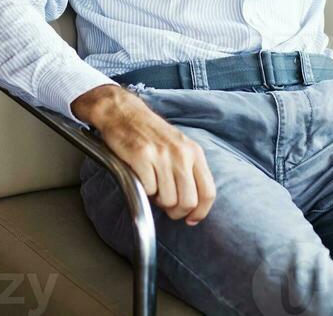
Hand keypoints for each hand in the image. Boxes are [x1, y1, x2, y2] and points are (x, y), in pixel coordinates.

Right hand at [72, 84, 216, 224]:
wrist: (124, 112)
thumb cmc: (152, 134)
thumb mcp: (180, 147)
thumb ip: (190, 172)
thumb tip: (194, 208)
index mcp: (194, 152)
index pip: (208, 192)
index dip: (200, 212)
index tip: (190, 219)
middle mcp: (181, 153)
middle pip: (188, 201)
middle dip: (176, 211)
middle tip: (166, 204)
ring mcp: (162, 154)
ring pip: (168, 200)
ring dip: (158, 200)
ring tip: (153, 185)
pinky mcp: (141, 156)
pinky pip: (148, 190)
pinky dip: (144, 190)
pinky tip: (141, 177)